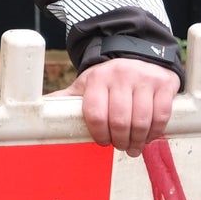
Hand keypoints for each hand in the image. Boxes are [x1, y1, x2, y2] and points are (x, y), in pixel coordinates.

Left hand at [50, 58, 178, 157]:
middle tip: (120, 147)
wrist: (138, 52)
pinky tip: (149, 137)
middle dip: (119, 141)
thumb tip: (36, 114)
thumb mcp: (86, 84)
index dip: (98, 134)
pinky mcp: (164, 83)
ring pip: (141, 120)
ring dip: (137, 141)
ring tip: (134, 147)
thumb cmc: (108, 77)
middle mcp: (120, 75)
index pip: (95, 113)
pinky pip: (161, 115)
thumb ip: (65, 99)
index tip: (102, 141)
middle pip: (119, 120)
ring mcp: (144, 78)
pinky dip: (155, 132)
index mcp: (97, 78)